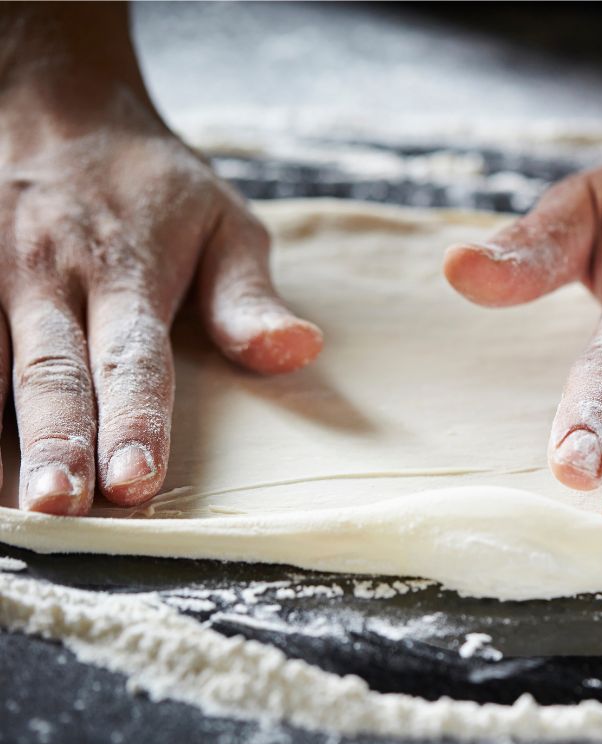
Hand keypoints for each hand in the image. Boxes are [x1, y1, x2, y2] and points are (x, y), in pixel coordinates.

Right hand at [0, 71, 321, 514]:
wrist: (56, 106)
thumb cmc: (152, 186)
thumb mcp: (222, 223)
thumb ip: (249, 297)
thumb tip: (298, 351)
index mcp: (125, 271)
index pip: (133, 358)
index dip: (133, 419)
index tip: (135, 479)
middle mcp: (49, 278)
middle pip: (50, 371)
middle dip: (54, 441)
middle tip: (58, 505)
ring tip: (5, 502)